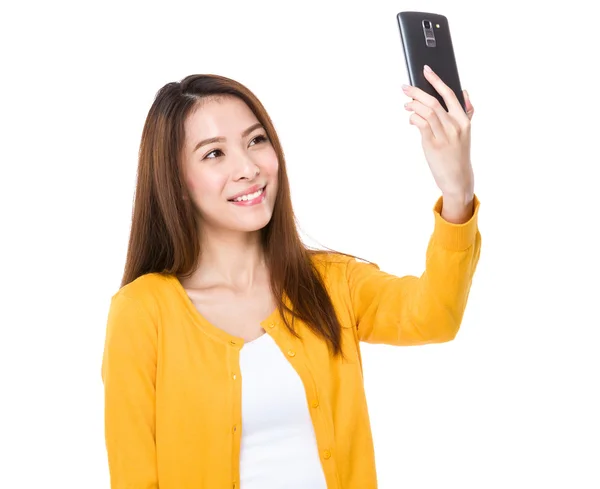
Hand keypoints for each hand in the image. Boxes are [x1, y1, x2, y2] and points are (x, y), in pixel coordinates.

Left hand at [403, 65, 474, 220]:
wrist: (457, 178)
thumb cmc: (458, 154)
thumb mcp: (466, 131)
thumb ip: (466, 111)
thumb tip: (464, 92)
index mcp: (464, 119)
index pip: (449, 94)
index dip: (436, 80)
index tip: (426, 70)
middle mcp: (455, 125)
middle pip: (433, 101)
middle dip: (416, 92)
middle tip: (405, 87)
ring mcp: (444, 135)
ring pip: (426, 111)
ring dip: (412, 105)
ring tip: (406, 104)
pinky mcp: (433, 144)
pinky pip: (421, 124)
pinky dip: (413, 118)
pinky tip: (411, 118)